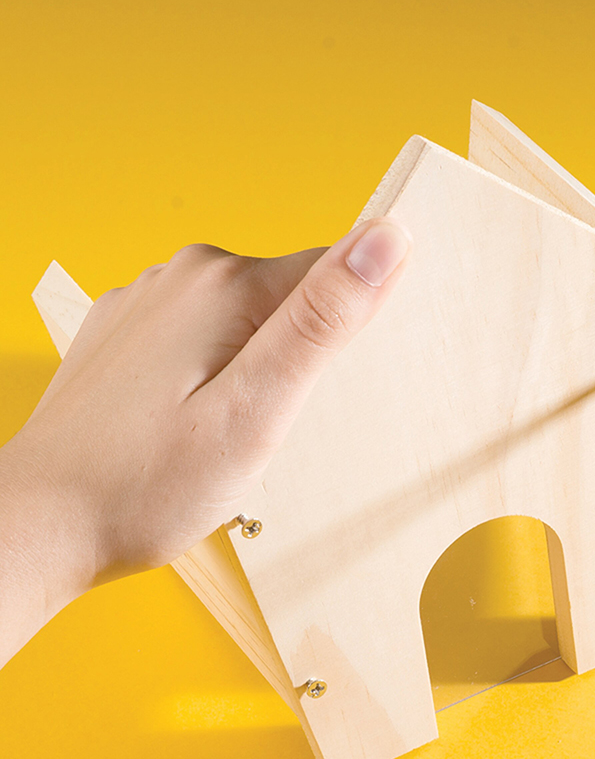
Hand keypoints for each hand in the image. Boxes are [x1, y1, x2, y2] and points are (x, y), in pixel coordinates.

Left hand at [0, 218, 410, 665]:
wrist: (43, 522)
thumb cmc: (152, 483)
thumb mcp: (259, 409)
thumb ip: (323, 320)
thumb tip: (387, 237)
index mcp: (227, 286)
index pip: (335, 272)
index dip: (348, 329)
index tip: (322, 387)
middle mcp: (185, 275)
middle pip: (289, 295)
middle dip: (298, 355)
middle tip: (268, 424)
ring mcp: (148, 299)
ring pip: (245, 315)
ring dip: (255, 364)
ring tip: (224, 427)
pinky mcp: (127, 330)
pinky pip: (200, 331)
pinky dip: (211, 368)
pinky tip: (188, 417)